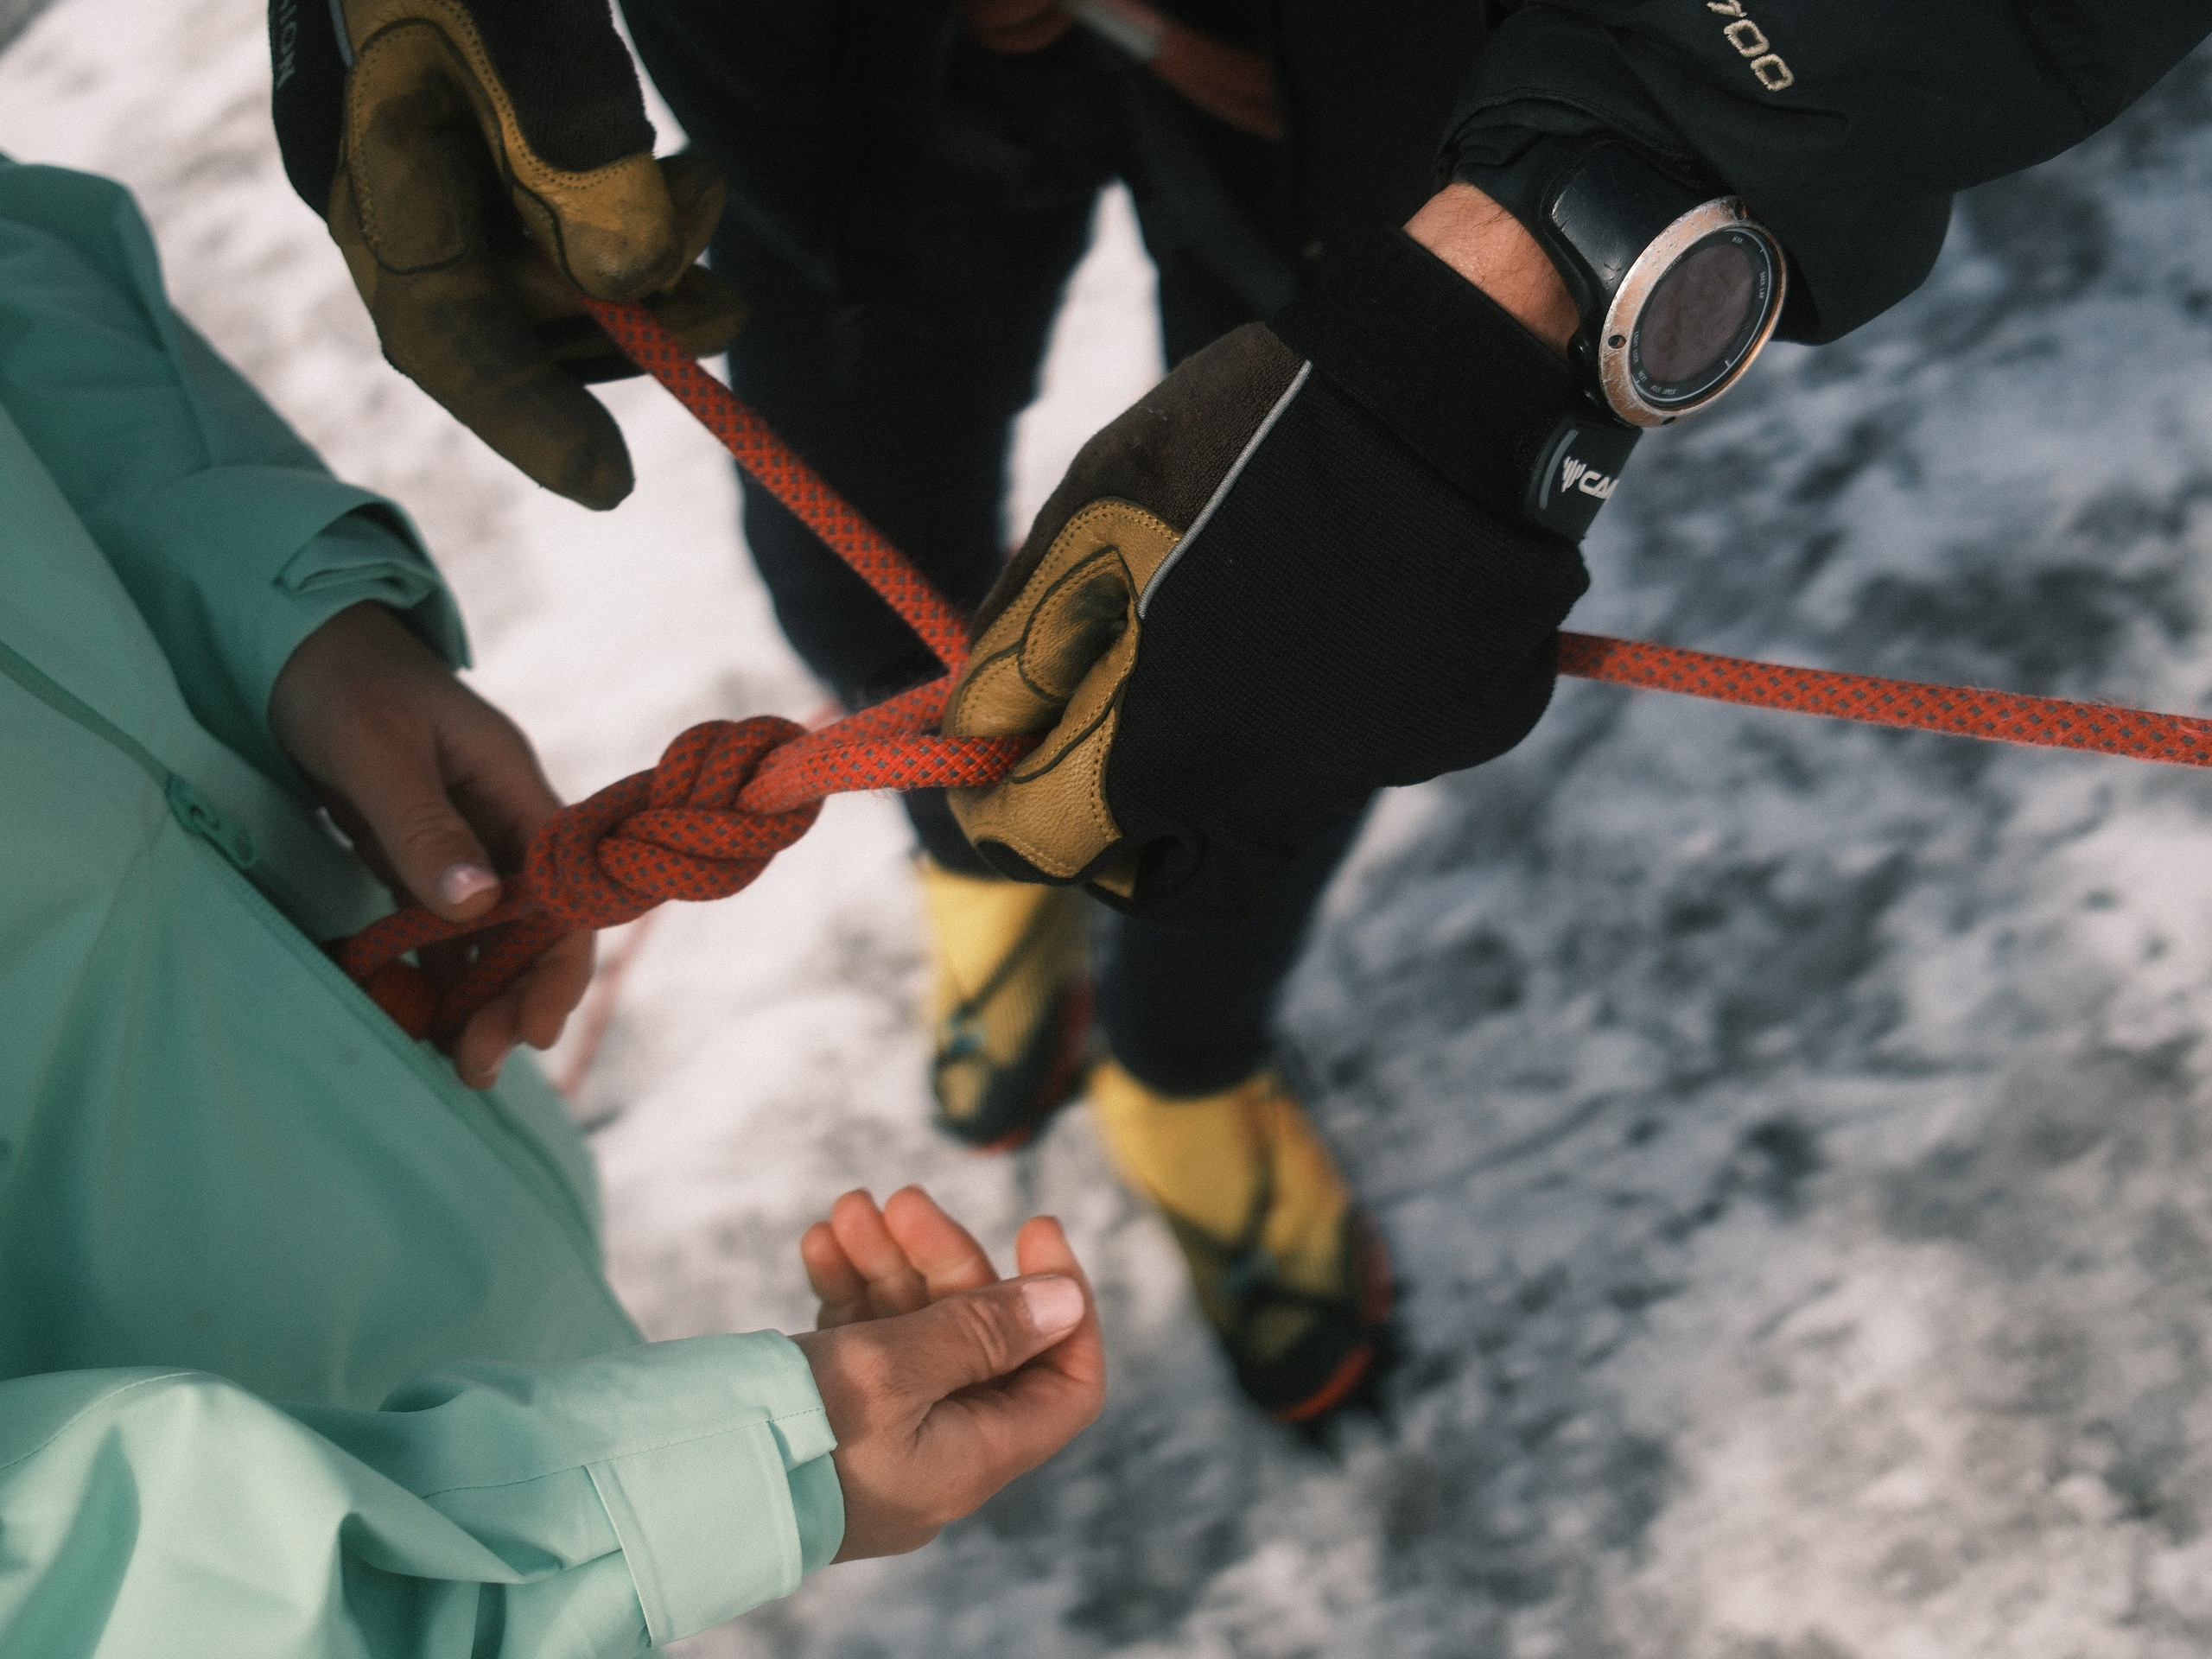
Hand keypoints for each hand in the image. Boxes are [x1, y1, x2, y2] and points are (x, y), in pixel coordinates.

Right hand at [269, 0, 744, 508]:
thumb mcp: (513, 11)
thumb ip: (564, 131)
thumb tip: (631, 280)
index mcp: (367, 162)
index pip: (443, 331)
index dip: (528, 418)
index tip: (614, 487)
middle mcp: (392, 191)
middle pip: (509, 321)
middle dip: (622, 323)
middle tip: (725, 300)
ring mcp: (442, 180)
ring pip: (550, 283)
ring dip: (642, 281)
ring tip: (709, 209)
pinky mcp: (499, 163)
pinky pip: (568, 239)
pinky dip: (634, 240)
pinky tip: (685, 200)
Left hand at [269, 603, 591, 1086]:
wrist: (296, 644)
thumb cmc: (342, 682)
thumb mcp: (378, 750)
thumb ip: (425, 827)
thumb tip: (478, 906)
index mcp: (517, 790)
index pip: (569, 893)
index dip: (559, 965)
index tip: (531, 1028)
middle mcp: (504, 823)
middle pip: (537, 928)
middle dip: (516, 1000)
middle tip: (475, 1066)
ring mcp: (465, 843)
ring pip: (493, 938)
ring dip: (480, 999)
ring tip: (454, 1063)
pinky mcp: (422, 857)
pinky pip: (443, 930)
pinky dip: (437, 975)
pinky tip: (417, 1017)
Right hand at [794, 1186, 1104, 1559]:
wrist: (667, 1494)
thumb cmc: (789, 1438)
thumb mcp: (893, 1370)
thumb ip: (980, 1331)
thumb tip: (1065, 1301)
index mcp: (973, 1457)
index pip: (1064, 1383)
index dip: (1063, 1304)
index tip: (1033, 1229)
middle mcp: (936, 1451)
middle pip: (979, 1340)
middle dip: (942, 1260)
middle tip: (899, 1200)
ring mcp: (879, 1438)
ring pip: (912, 1333)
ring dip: (887, 1264)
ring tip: (848, 1209)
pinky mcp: (826, 1422)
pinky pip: (858, 1346)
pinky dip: (847, 1292)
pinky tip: (820, 1245)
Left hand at [940, 188, 1608, 929]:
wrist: (1451, 374)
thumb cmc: (1247, 431)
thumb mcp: (1091, 515)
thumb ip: (1023, 645)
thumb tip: (978, 729)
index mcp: (1169, 756)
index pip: (1043, 848)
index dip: (1000, 810)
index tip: (991, 771)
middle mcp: (1280, 797)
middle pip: (1176, 890)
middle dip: (1124, 848)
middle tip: (1103, 768)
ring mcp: (1387, 765)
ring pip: (1284, 805)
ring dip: (1240, 753)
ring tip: (1240, 628)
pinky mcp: (1469, 727)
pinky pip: (1384, 736)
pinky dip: (1350, 690)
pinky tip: (1353, 594)